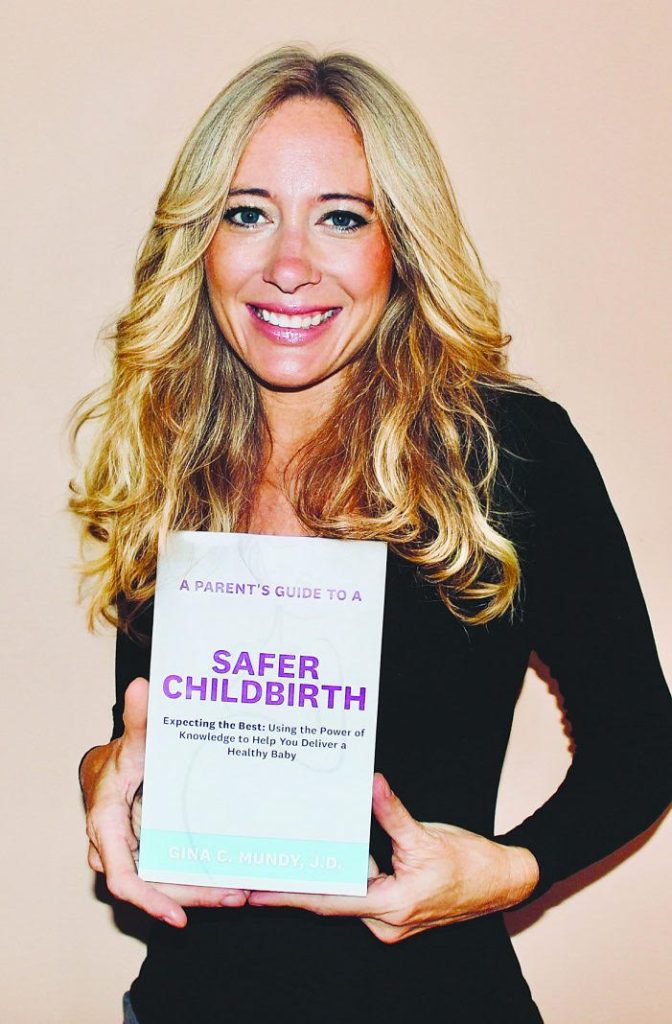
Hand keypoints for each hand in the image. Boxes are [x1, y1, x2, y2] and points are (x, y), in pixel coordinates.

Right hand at [81, 676, 248, 927]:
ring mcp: (134, 857)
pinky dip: (200, 879)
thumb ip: (140, 718)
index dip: (150, 900)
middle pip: (154, 889)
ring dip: (202, 892)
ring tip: (243, 891)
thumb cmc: (122, 754)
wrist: (113, 766)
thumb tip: (141, 686)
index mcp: (107, 827)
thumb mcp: (134, 737)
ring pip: (166, 886)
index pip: (123, 878)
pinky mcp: (151, 856)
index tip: (178, 917)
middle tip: (237, 895)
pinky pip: (173, 875)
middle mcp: (117, 851)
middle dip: (195, 897)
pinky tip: (233, 876)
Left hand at [248, 773, 538, 942]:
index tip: (257, 892)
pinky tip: (328, 853)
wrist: (503, 880)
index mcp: (391, 906)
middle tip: (258, 869)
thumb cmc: (470, 862)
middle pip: (330, 901)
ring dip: (321, 878)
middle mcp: (385, 922)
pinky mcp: (395, 910)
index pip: (328, 902)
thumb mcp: (427, 834)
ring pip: (346, 896)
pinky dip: (345, 874)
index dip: (290, 897)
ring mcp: (391, 920)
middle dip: (296, 886)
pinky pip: (361, 892)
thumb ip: (393, 812)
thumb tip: (372, 783)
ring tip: (287, 856)